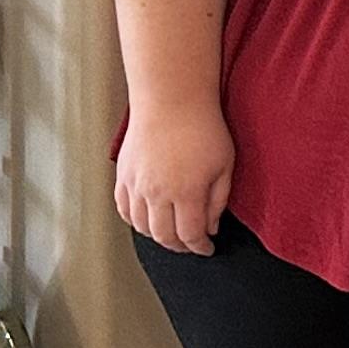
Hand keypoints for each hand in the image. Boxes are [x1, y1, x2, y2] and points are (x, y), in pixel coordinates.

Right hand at [117, 100, 236, 253]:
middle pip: (164, 237)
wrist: (171, 99)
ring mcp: (136, 185)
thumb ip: (218, 201)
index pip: (190, 235)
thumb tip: (210, 227)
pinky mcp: (123, 175)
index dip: (200, 247)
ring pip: (142, 227)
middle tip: (190, 244)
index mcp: (186, 193)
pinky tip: (147, 219)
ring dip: (157, 236)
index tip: (208, 248)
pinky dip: (135, 220)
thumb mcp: (225, 165)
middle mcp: (157, 194)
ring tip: (171, 234)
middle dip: (180, 246)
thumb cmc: (203, 127)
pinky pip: (124, 209)